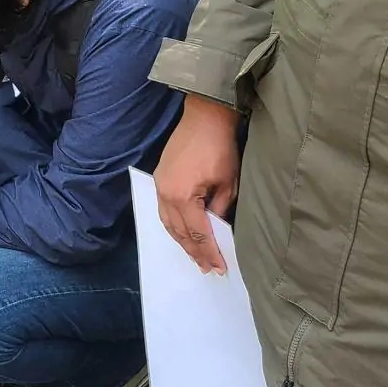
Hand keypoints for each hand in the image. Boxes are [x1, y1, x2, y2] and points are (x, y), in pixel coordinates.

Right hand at [155, 94, 242, 274]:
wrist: (204, 118)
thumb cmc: (219, 147)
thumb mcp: (228, 183)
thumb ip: (221, 209)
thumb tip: (219, 228)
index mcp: (183, 197)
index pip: (198, 234)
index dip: (210, 253)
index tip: (219, 267)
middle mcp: (166, 196)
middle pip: (179, 233)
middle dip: (195, 252)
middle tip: (207, 268)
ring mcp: (159, 188)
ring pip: (168, 225)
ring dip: (182, 242)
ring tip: (195, 256)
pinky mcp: (160, 180)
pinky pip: (163, 212)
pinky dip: (173, 226)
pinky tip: (182, 233)